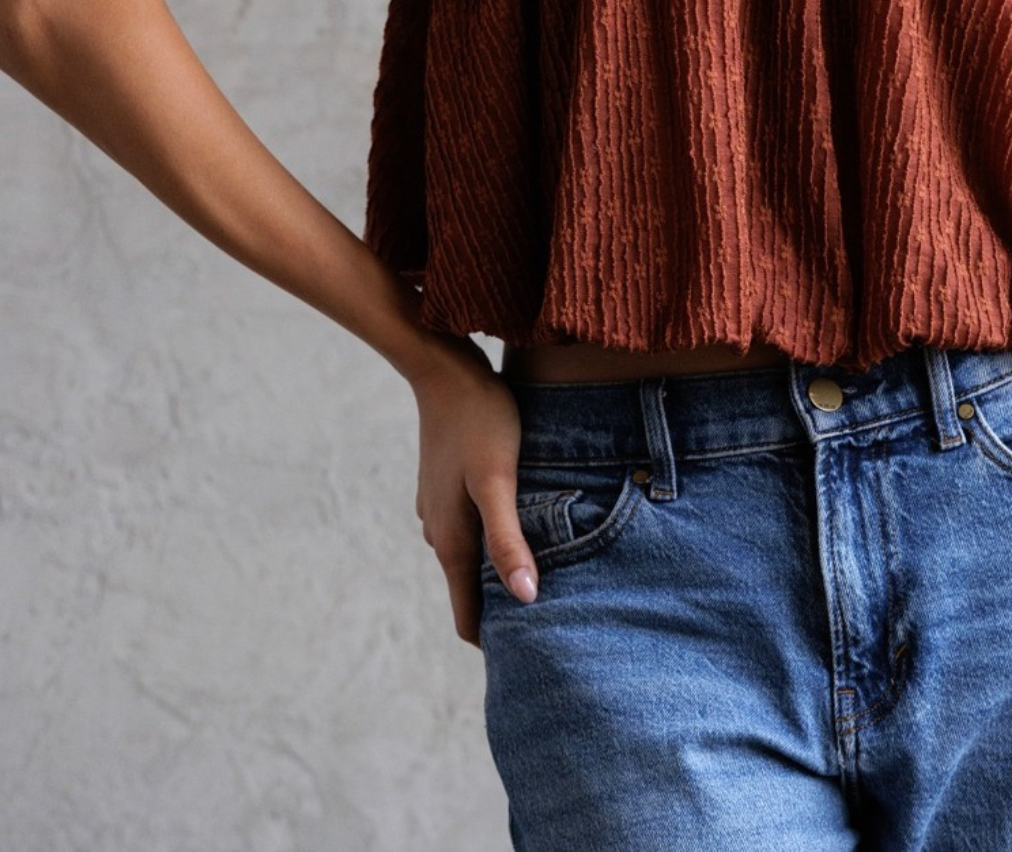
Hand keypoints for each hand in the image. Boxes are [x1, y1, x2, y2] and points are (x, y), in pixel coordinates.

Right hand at [405, 336, 540, 648]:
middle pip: (471, 592)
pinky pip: (471, 530)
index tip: (533, 661)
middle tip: (553, 626)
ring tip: (546, 579)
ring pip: (471, 559)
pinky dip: (494, 542)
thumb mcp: (498, 481)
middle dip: (503, 612)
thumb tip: (526, 600)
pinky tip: (523, 530)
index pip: (468, 616)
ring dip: (500, 573)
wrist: (444, 369)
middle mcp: (439, 532)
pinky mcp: (447, 487)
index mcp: (451, 541)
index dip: (496, 642)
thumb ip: (509, 540)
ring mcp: (439, 509)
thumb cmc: (480, 421)